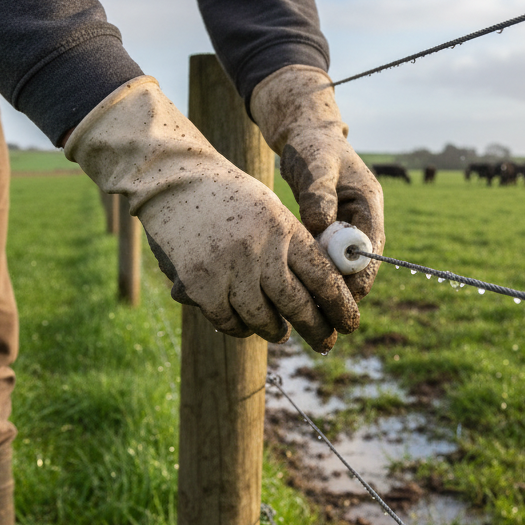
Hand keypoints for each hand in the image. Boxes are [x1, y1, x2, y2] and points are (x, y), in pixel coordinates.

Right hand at [65, 77, 358, 351]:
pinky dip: (239, 327)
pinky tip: (245, 324)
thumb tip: (323, 294)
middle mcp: (259, 250)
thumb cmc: (229, 199)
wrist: (175, 182)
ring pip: (263, 320)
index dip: (340, 306)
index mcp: (282, 229)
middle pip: (297, 305)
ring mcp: (228, 269)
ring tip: (279, 331)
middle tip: (326, 342)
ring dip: (275, 330)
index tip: (349, 323)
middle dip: (317, 329)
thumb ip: (294, 247)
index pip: (322, 277)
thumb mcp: (270, 212)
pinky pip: (229, 322)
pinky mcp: (200, 285)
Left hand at [250, 65, 384, 300]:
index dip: (359, 274)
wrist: (305, 137)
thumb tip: (320, 226)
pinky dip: (312, 269)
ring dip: (326, 281)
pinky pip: (325, 258)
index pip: (371, 248)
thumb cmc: (312, 146)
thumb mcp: (316, 165)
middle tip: (318, 311)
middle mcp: (362, 219)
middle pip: (358, 264)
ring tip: (304, 306)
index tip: (340, 295)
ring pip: (340, 264)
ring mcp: (347, 226)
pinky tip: (292, 285)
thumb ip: (318, 193)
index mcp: (369, 203)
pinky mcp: (330, 231)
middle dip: (342, 286)